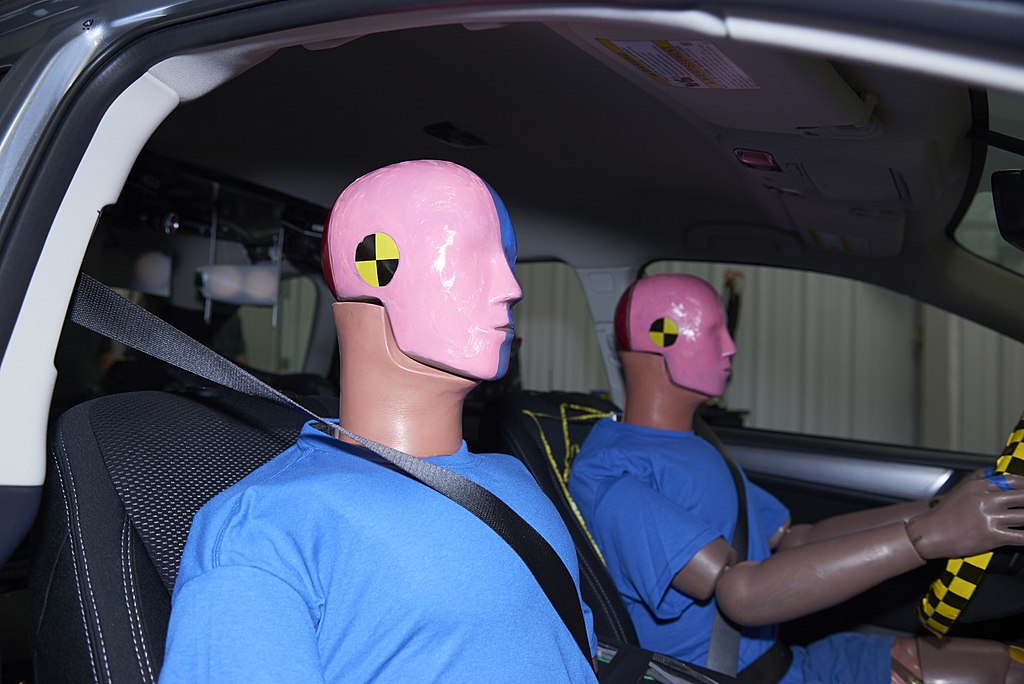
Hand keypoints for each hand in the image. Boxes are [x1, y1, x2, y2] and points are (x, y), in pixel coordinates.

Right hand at [906, 475, 1023, 559]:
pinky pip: (1020, 537)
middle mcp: (986, 500)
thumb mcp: (961, 490)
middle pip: (1022, 497)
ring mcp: (990, 518)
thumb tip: (995, 472)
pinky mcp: (992, 536)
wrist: (930, 533)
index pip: (1011, 481)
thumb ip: (979, 479)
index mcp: (979, 487)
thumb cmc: (944, 513)